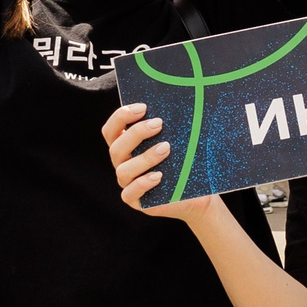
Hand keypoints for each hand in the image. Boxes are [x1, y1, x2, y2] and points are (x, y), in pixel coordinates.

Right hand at [103, 103, 211, 219]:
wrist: (195, 195)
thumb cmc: (183, 163)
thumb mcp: (176, 143)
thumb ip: (167, 128)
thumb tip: (173, 104)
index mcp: (126, 147)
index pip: (111, 130)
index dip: (121, 117)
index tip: (142, 107)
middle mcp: (123, 164)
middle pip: (116, 148)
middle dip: (136, 133)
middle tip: (159, 124)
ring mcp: (127, 184)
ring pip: (124, 170)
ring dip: (145, 157)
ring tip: (166, 148)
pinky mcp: (136, 201)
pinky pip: (130, 193)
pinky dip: (143, 183)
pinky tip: (159, 176)